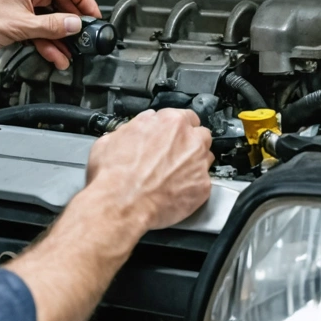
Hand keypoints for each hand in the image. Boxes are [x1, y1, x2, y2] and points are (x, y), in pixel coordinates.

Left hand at [0, 0, 99, 69]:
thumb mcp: (22, 25)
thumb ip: (53, 26)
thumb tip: (75, 25)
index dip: (86, 4)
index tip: (94, 20)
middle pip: (64, 5)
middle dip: (73, 26)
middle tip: (84, 40)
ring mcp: (25, 3)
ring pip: (53, 20)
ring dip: (61, 38)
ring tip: (70, 53)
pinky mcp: (19, 18)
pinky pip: (41, 28)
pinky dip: (48, 41)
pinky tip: (56, 54)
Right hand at [85, 109, 212, 229]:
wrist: (122, 204)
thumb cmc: (115, 174)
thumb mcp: (115, 136)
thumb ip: (138, 125)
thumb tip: (144, 123)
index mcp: (171, 122)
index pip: (187, 117)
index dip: (180, 127)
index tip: (174, 135)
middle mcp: (190, 140)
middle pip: (201, 135)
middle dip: (191, 143)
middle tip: (176, 155)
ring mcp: (199, 163)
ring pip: (206, 158)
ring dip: (194, 163)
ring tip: (175, 175)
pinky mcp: (203, 186)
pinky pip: (203, 182)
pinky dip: (193, 186)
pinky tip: (176, 191)